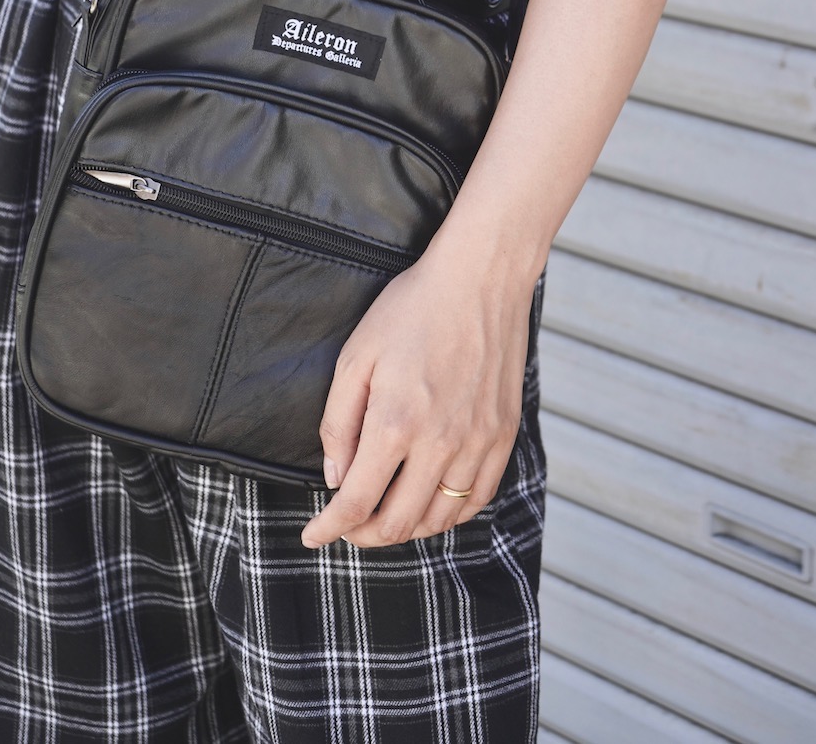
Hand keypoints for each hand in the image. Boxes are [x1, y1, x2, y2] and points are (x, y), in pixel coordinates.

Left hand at [301, 248, 533, 549]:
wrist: (480, 279)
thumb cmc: (412, 309)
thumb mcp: (355, 357)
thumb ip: (338, 423)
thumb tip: (337, 479)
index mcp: (395, 422)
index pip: (356, 503)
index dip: (328, 529)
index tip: (313, 536)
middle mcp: (439, 443)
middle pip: (397, 523)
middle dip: (362, 535)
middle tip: (346, 525)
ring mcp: (477, 443)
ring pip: (438, 519)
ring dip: (405, 528)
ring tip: (384, 514)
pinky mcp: (502, 436)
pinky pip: (476, 499)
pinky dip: (448, 515)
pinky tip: (429, 503)